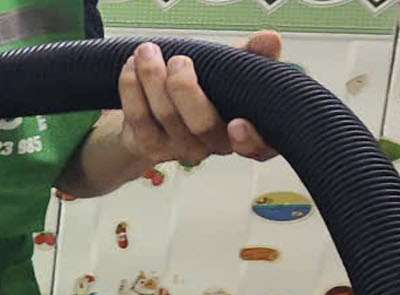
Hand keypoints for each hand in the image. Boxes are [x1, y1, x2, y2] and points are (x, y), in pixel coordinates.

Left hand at [115, 33, 280, 167]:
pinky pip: (138, 118)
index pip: (259, 148)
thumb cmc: (208, 88)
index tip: (238, 123)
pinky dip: (131, 88)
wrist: (162, 108)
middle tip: (179, 61)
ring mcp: (180, 148)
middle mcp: (214, 144)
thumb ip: (253, 56)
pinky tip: (130, 66)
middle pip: (202, 125)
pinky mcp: (149, 146)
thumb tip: (269, 40)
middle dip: (186, 90)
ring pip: (166, 117)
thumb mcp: (234, 69)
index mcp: (244, 129)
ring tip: (147, 52)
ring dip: (153, 79)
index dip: (250, 140)